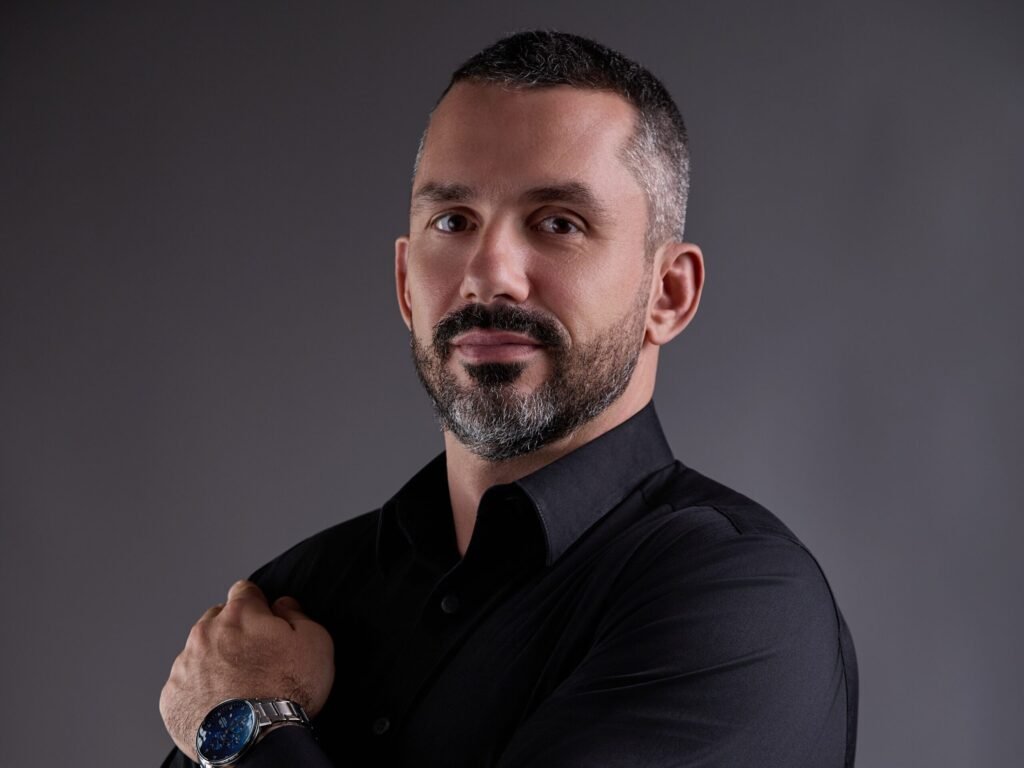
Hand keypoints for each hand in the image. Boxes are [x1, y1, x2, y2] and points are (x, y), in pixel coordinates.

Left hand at [159, 580, 334, 760]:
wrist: (258, 741)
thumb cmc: (289, 691)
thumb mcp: (316, 642)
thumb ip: (297, 614)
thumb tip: (282, 604)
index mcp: (240, 615)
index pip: (244, 591)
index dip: (258, 605)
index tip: (265, 623)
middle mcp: (205, 634)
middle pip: (217, 620)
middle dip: (233, 632)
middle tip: (254, 659)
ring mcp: (184, 666)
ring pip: (198, 652)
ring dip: (214, 661)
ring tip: (238, 687)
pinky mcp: (171, 697)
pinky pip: (184, 683)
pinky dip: (199, 689)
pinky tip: (221, 704)